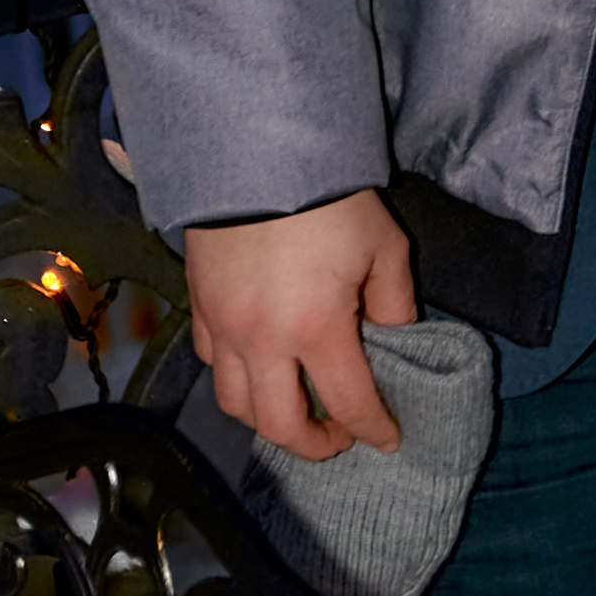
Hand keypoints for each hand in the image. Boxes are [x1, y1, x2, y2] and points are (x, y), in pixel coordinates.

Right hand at [185, 189, 416, 461]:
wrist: (259, 151)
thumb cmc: (331, 197)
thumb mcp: (384, 245)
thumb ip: (394, 300)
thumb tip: (395, 337)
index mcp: (317, 328)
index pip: (349, 401)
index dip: (373, 428)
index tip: (388, 438)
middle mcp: (263, 341)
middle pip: (280, 425)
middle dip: (315, 444)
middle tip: (340, 437)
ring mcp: (225, 327)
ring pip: (236, 405)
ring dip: (269, 419)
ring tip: (297, 409)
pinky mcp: (199, 307)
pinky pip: (213, 364)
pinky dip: (236, 379)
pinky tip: (257, 367)